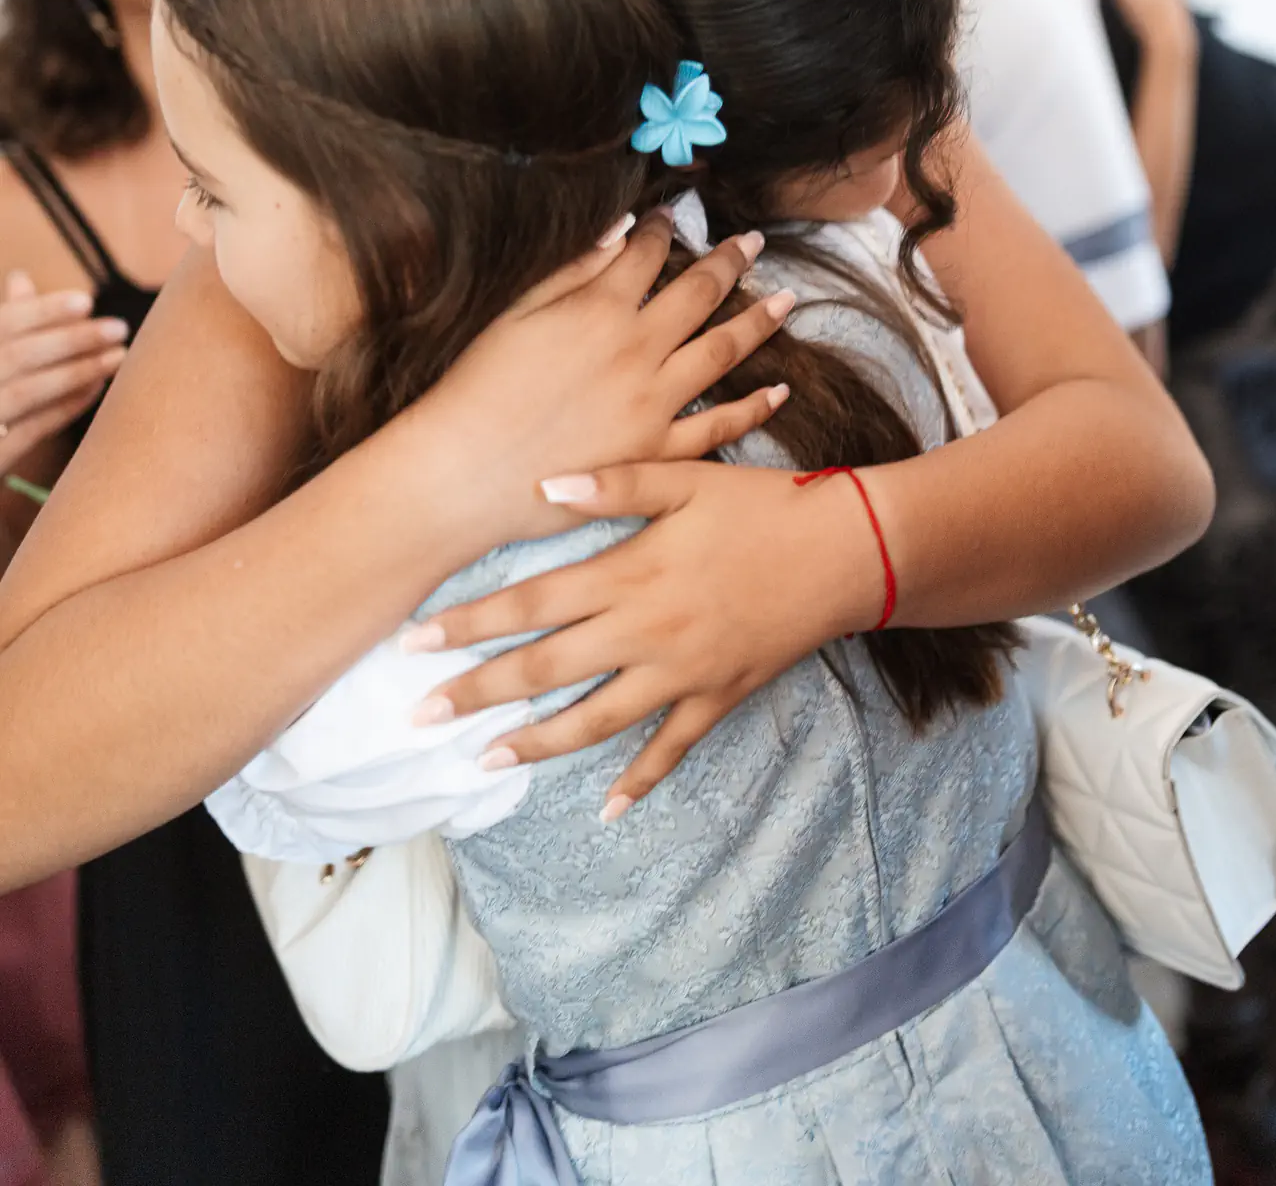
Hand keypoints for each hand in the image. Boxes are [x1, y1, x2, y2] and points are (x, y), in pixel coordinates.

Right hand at [0, 272, 128, 473]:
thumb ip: (4, 323)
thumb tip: (21, 278)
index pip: (2, 325)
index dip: (42, 312)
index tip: (85, 301)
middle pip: (18, 356)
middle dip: (71, 340)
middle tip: (119, 328)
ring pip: (27, 392)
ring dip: (77, 372)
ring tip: (118, 357)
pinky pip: (31, 431)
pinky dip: (65, 407)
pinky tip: (97, 389)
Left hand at [407, 459, 879, 814]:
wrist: (847, 552)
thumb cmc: (763, 505)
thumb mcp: (687, 479)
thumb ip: (614, 484)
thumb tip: (543, 487)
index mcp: (631, 572)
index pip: (530, 603)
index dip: (468, 623)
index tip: (413, 642)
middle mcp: (646, 630)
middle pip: (546, 669)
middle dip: (478, 692)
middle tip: (420, 714)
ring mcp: (682, 673)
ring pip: (595, 720)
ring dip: (536, 743)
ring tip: (485, 758)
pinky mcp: (717, 697)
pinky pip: (672, 748)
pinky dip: (639, 780)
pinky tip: (608, 809)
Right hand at [426, 210, 794, 546]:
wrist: (464, 472)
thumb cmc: (476, 390)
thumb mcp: (515, 313)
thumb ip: (572, 270)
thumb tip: (622, 229)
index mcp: (599, 308)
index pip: (647, 254)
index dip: (665, 229)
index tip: (676, 216)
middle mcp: (638, 349)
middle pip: (700, 292)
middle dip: (730, 261)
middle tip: (754, 243)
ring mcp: (654, 402)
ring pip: (723, 350)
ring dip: (759, 320)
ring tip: (787, 299)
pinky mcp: (659, 453)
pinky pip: (719, 425)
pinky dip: (754, 406)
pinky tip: (779, 389)